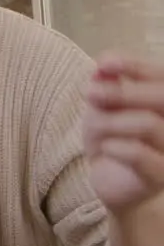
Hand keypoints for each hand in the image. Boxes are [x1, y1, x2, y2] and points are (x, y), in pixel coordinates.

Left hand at [84, 53, 163, 212]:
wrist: (112, 182)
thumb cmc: (113, 139)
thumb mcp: (104, 108)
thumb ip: (108, 85)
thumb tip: (103, 66)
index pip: (162, 77)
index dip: (135, 66)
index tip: (104, 63)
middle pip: (162, 97)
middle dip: (122, 92)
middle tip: (89, 93)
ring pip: (148, 123)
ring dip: (111, 121)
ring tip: (94, 127)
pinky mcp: (162, 176)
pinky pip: (140, 154)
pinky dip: (116, 147)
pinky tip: (106, 148)